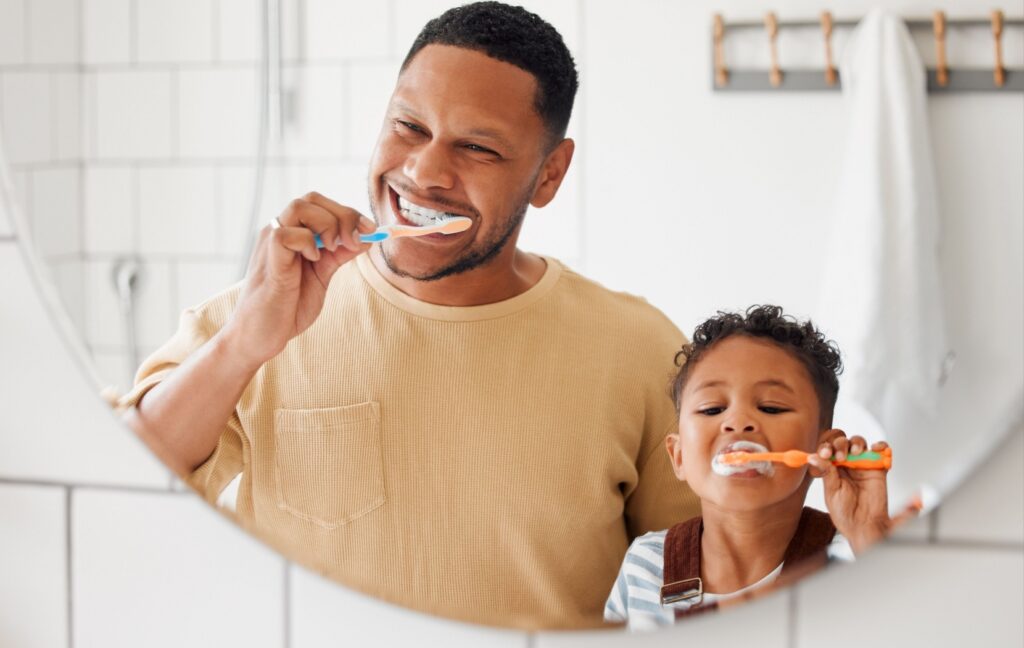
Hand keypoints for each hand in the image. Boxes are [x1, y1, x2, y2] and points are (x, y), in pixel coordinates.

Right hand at [223, 192, 376, 367]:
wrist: (260, 337)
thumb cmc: (287, 307)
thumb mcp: (322, 276)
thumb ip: (339, 255)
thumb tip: (366, 237)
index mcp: (293, 233)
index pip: (320, 204)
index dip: (349, 212)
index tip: (371, 230)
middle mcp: (279, 232)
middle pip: (311, 199)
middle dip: (343, 215)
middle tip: (356, 240)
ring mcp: (271, 244)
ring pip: (298, 207)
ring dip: (327, 224)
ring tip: (334, 249)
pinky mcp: (268, 260)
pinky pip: (285, 234)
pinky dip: (307, 242)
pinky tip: (314, 261)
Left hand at [808, 431, 891, 554]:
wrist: (864, 526)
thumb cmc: (845, 513)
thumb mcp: (832, 492)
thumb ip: (826, 472)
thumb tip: (813, 457)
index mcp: (831, 469)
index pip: (827, 449)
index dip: (825, 447)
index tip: (826, 453)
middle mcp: (845, 465)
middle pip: (842, 443)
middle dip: (840, 444)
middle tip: (841, 456)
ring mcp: (862, 465)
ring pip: (859, 443)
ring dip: (856, 443)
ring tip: (855, 452)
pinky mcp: (878, 468)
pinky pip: (880, 451)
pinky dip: (880, 445)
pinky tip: (875, 448)